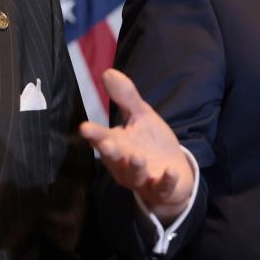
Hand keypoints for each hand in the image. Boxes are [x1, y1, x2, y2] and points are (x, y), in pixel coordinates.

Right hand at [80, 69, 194, 223]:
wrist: (173, 175)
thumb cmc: (151, 144)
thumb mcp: (142, 117)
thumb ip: (126, 98)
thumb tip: (107, 72)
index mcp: (118, 146)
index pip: (102, 139)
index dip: (94, 135)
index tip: (85, 127)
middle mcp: (125, 164)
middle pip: (114, 159)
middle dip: (110, 152)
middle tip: (106, 143)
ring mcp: (143, 178)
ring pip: (134, 175)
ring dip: (135, 167)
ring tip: (137, 156)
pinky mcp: (161, 188)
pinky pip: (162, 187)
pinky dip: (166, 180)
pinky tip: (171, 171)